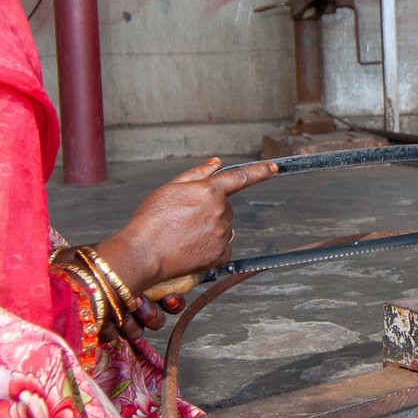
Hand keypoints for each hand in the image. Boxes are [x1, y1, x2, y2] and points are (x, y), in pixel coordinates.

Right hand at [93, 157, 278, 292]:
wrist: (143, 252)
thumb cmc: (151, 220)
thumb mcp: (170, 187)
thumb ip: (197, 174)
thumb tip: (216, 163)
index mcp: (209, 190)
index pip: (241, 177)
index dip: (260, 171)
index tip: (274, 168)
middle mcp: (220, 210)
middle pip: (225, 208)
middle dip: (210, 211)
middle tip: (184, 219)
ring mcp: (222, 233)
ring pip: (223, 228)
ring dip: (210, 230)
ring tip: (183, 236)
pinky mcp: (220, 254)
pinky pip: (223, 249)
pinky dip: (211, 249)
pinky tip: (192, 249)